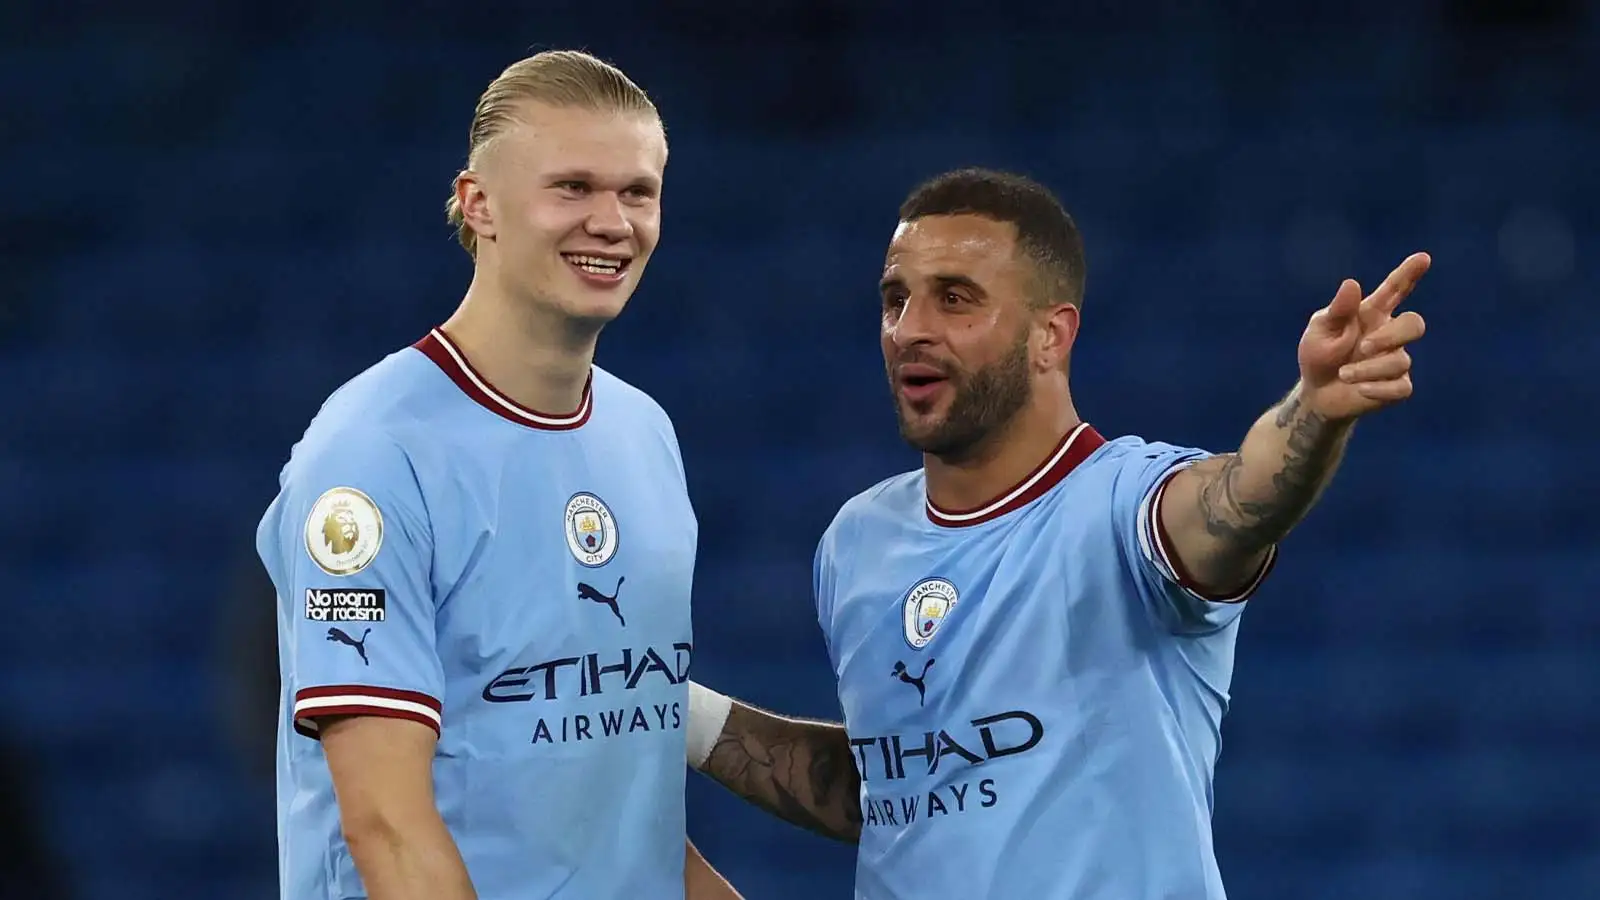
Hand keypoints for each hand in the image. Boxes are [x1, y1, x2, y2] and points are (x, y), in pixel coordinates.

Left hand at [1297, 252, 1429, 420]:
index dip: (1409, 274)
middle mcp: (1389, 334)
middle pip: (1414, 325)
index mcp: (1372, 313)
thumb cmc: (1319, 354)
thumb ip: (1338, 310)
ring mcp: (1396, 359)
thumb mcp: (1320, 331)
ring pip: (1400, 361)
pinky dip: (1379, 389)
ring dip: (1368, 369)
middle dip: (1392, 336)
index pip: (1395, 290)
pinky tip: (1360, 389)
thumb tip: (1352, 283)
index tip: (1422, 258)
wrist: (1317, 394)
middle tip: (1363, 347)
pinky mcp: (1397, 386)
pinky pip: (1401, 387)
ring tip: (1343, 374)